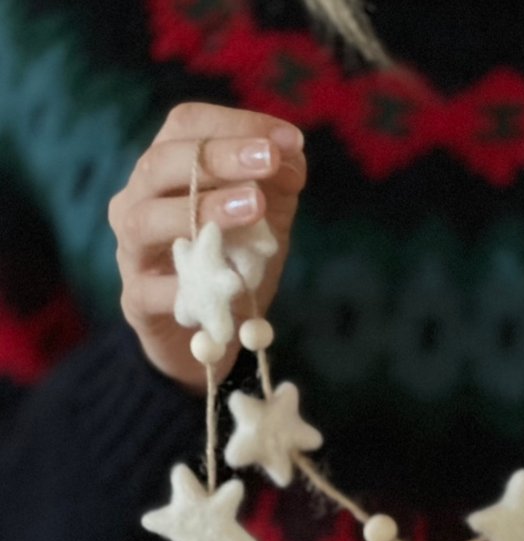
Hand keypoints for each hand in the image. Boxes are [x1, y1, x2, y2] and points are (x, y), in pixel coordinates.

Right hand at [109, 102, 306, 391]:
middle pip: (163, 162)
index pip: (187, 126)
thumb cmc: (233, 264)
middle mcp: (137, 200)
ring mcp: (131, 251)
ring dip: (203, 208)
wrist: (213, 332)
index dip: (236, 125)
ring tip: (255, 206)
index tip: (287, 140)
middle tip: (270, 160)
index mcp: (166, 170)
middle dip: (221, 156)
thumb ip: (277, 186)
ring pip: (146, 219)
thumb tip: (293, 155)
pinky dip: (187, 284)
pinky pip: (152, 289)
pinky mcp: (135, 300)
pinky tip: (225, 282)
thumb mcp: (266, 220)